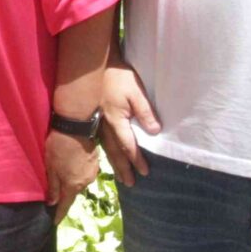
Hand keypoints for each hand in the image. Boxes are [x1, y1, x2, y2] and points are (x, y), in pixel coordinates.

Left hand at [46, 129, 100, 224]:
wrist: (77, 126)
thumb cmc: (59, 146)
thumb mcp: (51, 167)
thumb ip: (53, 186)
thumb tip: (53, 203)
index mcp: (73, 185)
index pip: (65, 205)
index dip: (60, 214)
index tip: (55, 222)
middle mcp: (86, 182)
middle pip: (73, 192)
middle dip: (65, 194)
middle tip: (55, 192)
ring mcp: (93, 172)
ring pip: (79, 182)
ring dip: (72, 181)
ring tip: (63, 173)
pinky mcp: (96, 162)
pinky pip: (84, 173)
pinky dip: (77, 172)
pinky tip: (71, 165)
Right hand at [97, 65, 158, 186]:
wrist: (95, 68)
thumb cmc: (118, 78)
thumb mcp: (136, 92)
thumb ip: (145, 112)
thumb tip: (155, 131)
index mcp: (117, 121)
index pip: (128, 146)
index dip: (137, 159)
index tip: (144, 172)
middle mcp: (106, 127)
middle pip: (115, 152)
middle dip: (124, 168)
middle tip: (130, 183)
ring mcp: (98, 124)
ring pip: (107, 149)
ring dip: (115, 164)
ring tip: (121, 176)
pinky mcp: (95, 120)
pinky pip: (102, 142)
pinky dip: (108, 153)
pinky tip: (110, 156)